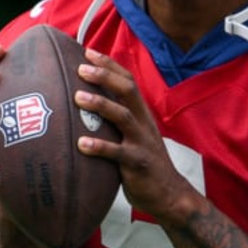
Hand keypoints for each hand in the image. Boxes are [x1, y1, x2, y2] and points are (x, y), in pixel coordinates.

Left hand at [74, 48, 189, 218]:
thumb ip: (116, 122)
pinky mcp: (138, 165)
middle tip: (81, 68)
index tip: (88, 51)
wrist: (170, 195)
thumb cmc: (144, 165)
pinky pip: (118, 154)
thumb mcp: (134, 137)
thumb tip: (86, 106)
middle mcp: (143, 124)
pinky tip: (81, 144)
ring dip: (100, 105)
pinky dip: (100, 147)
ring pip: (123, 117)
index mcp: (142, 115)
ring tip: (78, 98)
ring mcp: (142, 143)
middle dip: (105, 76)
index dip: (109, 65)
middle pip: (127, 91)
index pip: (128, 81)